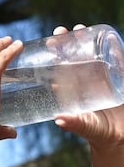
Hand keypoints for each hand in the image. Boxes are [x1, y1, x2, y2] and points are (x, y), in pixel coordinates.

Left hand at [52, 24, 123, 148]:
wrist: (120, 137)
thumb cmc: (99, 133)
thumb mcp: (86, 127)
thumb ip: (75, 124)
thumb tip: (58, 119)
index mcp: (73, 91)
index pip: (61, 70)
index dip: (55, 57)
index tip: (49, 44)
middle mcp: (85, 82)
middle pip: (74, 58)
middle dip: (67, 44)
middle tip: (61, 31)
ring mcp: (102, 78)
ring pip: (92, 55)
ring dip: (86, 41)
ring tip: (80, 29)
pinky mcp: (118, 78)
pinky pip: (115, 60)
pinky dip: (112, 48)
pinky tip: (108, 37)